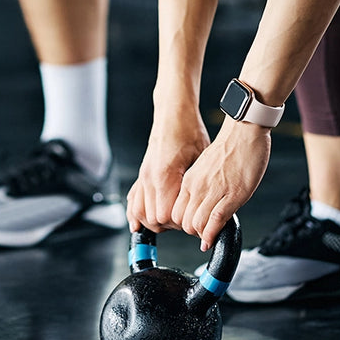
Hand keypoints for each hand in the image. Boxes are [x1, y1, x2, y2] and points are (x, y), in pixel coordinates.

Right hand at [127, 109, 210, 232]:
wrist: (173, 113)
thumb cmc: (188, 132)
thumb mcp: (201, 159)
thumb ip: (197, 186)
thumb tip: (205, 208)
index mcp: (164, 176)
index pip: (165, 216)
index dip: (179, 223)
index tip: (191, 218)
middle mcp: (150, 178)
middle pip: (152, 219)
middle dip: (169, 225)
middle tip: (185, 219)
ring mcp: (143, 177)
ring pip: (139, 213)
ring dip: (152, 222)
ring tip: (170, 223)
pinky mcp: (142, 175)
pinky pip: (133, 200)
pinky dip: (135, 213)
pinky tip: (140, 222)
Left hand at [172, 118, 271, 250]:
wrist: (245, 132)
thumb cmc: (231, 147)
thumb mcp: (207, 168)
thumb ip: (202, 185)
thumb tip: (203, 202)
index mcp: (190, 179)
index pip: (176, 211)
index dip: (183, 223)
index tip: (194, 226)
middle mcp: (197, 186)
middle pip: (183, 221)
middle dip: (192, 231)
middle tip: (203, 233)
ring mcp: (213, 191)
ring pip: (196, 224)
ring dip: (202, 234)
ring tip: (210, 235)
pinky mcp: (231, 195)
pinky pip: (215, 220)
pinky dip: (212, 235)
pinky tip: (212, 240)